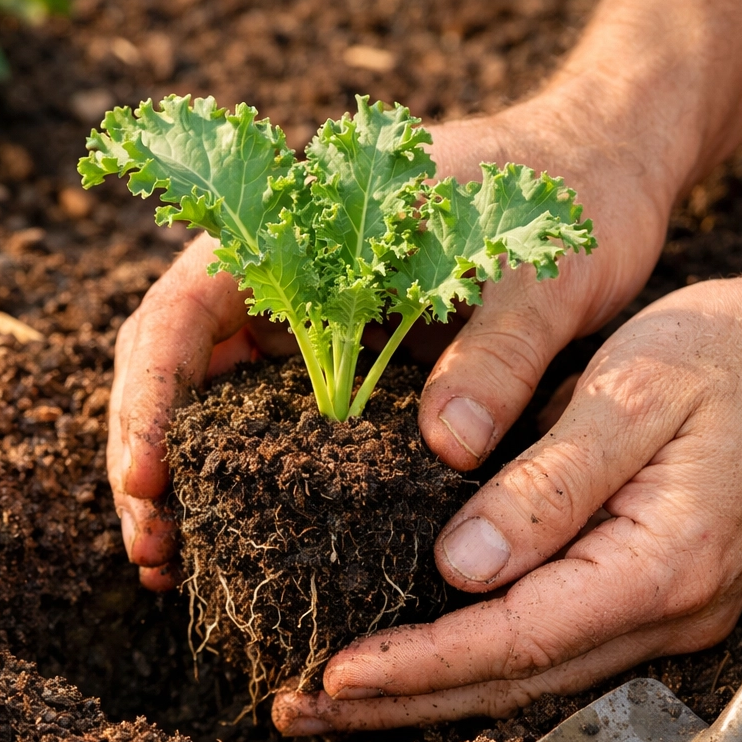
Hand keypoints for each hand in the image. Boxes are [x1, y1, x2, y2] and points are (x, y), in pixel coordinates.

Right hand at [107, 84, 675, 587]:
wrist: (593, 180)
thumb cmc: (562, 198)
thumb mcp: (538, 272)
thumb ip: (496, 352)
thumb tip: (447, 448)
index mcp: (306, 230)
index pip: (187, 306)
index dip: (151, 393)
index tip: (148, 475)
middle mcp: (291, 279)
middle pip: (177, 362)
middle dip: (148, 452)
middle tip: (152, 547)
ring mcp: (313, 323)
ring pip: (212, 399)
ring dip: (182, 476)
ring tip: (166, 561)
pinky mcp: (344, 366)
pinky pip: (271, 420)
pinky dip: (239, 476)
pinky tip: (229, 534)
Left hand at [272, 214, 741, 732]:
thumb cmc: (733, 358)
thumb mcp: (634, 396)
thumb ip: (550, 485)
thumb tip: (461, 567)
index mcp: (661, 565)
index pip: (515, 640)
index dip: (419, 664)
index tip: (336, 675)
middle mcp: (666, 612)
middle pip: (513, 682)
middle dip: (403, 701)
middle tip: (306, 707)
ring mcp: (663, 612)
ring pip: (528, 676)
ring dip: (431, 690)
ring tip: (342, 698)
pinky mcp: (651, 593)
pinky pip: (549, 646)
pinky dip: (475, 661)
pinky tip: (423, 657)